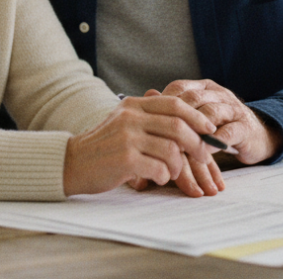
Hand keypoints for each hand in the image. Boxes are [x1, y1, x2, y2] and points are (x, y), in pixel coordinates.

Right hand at [63, 95, 218, 196]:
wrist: (73, 163)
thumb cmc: (104, 146)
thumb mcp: (124, 121)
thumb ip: (150, 117)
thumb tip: (189, 120)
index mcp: (134, 105)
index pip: (174, 104)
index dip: (197, 116)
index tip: (210, 129)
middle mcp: (131, 118)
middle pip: (178, 126)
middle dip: (197, 143)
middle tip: (204, 156)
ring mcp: (127, 138)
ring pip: (171, 149)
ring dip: (178, 165)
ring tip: (172, 172)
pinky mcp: (125, 160)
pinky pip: (159, 168)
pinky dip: (164, 176)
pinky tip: (158, 178)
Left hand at [158, 80, 282, 164]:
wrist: (256, 136)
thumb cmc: (219, 127)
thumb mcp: (195, 117)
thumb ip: (173, 109)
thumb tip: (147, 95)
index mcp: (204, 88)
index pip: (179, 88)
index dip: (163, 104)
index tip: (148, 122)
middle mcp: (218, 94)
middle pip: (193, 99)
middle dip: (175, 117)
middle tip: (158, 135)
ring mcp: (233, 109)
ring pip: (211, 113)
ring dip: (194, 130)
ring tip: (178, 146)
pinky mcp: (245, 128)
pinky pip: (229, 132)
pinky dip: (214, 142)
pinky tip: (202, 153)